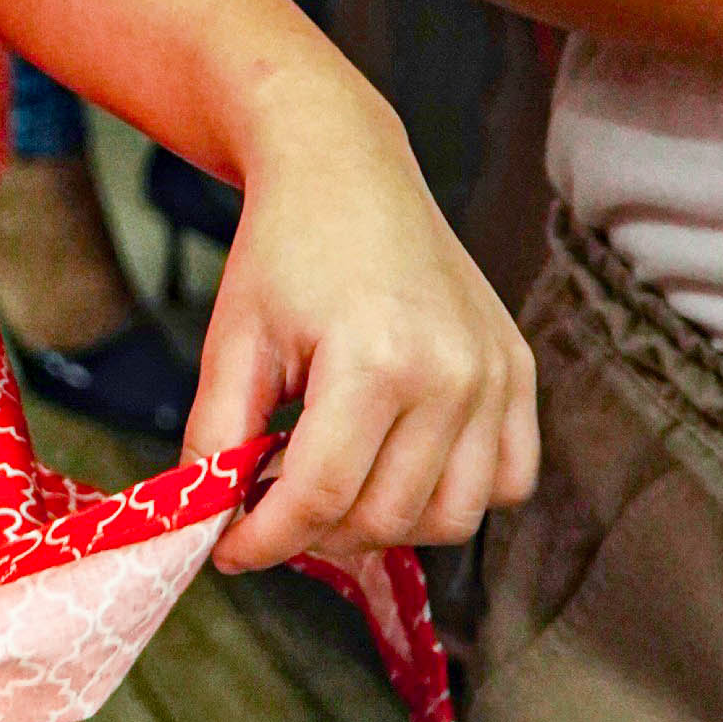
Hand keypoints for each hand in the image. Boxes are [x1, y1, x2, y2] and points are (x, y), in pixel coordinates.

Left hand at [184, 71, 536, 568]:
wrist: (346, 170)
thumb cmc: (284, 250)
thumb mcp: (232, 343)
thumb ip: (216, 443)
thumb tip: (205, 529)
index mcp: (376, 360)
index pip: (322, 498)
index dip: (265, 540)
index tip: (229, 550)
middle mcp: (452, 373)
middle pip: (385, 517)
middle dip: (315, 532)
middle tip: (271, 501)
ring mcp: (494, 373)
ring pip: (452, 517)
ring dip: (386, 523)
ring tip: (334, 481)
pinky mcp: (517, 369)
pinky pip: (507, 479)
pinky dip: (456, 493)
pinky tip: (401, 463)